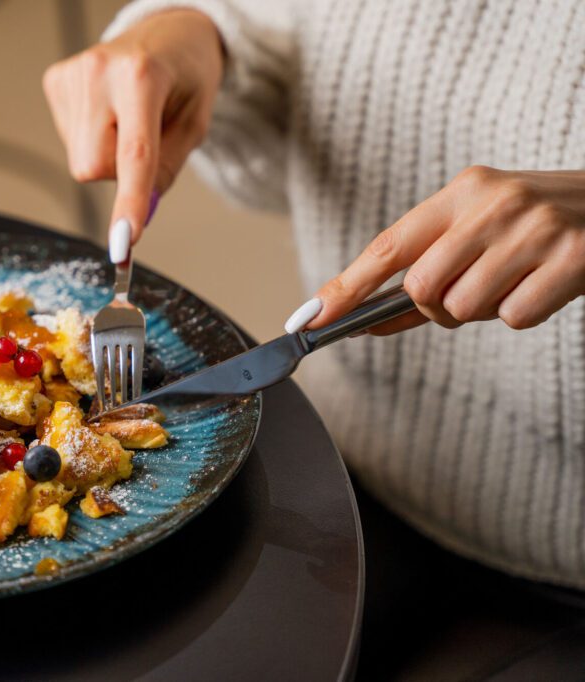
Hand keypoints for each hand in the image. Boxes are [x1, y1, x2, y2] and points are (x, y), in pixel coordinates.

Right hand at [42, 9, 223, 254]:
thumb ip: (166, 169)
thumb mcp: (194, 123)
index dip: (129, 201)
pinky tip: (106, 111)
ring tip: (126, 118)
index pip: (134, 154)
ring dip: (106, 155)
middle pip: (95, 167)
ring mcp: (72, 74)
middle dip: (119, 173)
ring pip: (81, 161)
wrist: (169, 32)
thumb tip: (139, 211)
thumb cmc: (186, 74)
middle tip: (144, 140)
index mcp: (143, 75)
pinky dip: (91, 138)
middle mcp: (100, 70)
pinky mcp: (55, 80)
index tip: (124, 241)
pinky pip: (69, 142)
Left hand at [294, 166, 584, 334]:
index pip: (388, 246)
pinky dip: (525, 313)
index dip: (347, 286)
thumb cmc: (544, 225)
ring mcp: (535, 228)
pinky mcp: (574, 257)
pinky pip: (514, 316)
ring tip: (515, 280)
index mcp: (465, 190)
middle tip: (474, 289)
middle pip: (422, 288)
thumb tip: (367, 314)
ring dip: (484, 310)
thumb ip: (429, 265)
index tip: (312, 316)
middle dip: (438, 307)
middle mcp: (495, 203)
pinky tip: (546, 285)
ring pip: (464, 307)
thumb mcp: (484, 227)